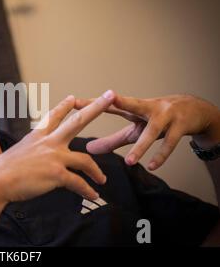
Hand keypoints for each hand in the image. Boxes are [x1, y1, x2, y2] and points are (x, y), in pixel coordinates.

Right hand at [0, 90, 115, 202]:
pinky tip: (92, 195)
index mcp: (37, 136)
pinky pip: (78, 183)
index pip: (53, 116)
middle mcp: (48, 142)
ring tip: (103, 180)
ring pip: (85, 159)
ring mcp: (54, 157)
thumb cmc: (2, 171)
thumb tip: (36, 162)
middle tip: (110, 96)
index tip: (73, 98)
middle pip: (77, 121)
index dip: (64, 106)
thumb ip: (30, 154)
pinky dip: (87, 190)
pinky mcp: (56, 174)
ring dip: (96, 171)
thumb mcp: (17, 154)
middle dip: (96, 107)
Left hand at [75, 94, 219, 169]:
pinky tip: (152, 166)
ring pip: (152, 132)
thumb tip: (88, 150)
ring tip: (129, 162)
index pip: (109, 105)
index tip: (73, 101)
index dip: (91, 103)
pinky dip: (161, 155)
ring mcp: (165, 116)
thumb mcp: (134, 129)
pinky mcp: (180, 126)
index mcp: (133, 108)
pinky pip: (170, 143)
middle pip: (131, 105)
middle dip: (119, 102)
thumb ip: (111, 140)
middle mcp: (148, 108)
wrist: (194, 111)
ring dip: (141, 147)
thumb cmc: (158, 119)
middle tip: (105, 101)